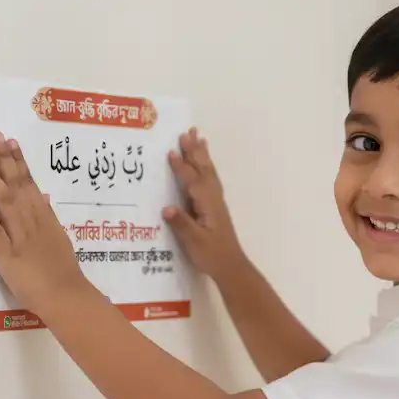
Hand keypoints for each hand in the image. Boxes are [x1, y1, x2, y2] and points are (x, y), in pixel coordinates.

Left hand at [0, 132, 88, 312]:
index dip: (19, 161)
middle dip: (4, 160)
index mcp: (44, 218)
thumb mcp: (59, 237)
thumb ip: (48, 216)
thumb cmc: (61, 271)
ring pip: (6, 204)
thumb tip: (42, 195)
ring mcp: (20, 238)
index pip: (30, 184)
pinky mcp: (8, 256)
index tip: (10, 140)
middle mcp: (32, 222)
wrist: (66, 297)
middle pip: (17, 186)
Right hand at [163, 128, 245, 280]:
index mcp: (208, 205)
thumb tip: (166, 208)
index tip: (171, 151)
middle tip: (188, 132)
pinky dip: (205, 167)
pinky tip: (203, 165)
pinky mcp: (215, 207)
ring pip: (209, 172)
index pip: (193, 181)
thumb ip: (182, 224)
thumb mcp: (195, 242)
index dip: (182, 167)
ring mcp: (216, 202)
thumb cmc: (212, 255)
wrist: (231, 267)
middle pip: (204, 170)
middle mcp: (213, 199)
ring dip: (202, 154)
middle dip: (195, 151)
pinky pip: (210, 180)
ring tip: (198, 137)